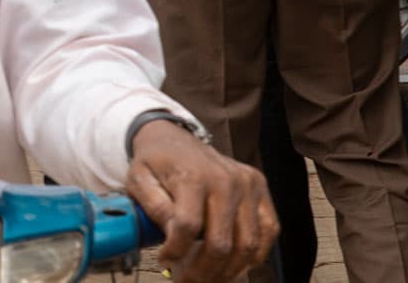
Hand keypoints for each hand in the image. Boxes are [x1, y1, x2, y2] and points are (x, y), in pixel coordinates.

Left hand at [126, 120, 275, 282]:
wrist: (175, 139)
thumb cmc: (156, 164)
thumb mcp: (139, 179)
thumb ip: (153, 207)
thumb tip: (173, 235)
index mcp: (192, 176)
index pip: (189, 226)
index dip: (176, 251)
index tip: (165, 260)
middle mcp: (226, 180)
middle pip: (221, 242)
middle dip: (203, 271)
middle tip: (187, 281)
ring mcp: (248, 184)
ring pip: (248, 244)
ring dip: (228, 270)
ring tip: (208, 278)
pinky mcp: (260, 189)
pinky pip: (268, 231)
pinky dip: (254, 255)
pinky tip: (233, 264)